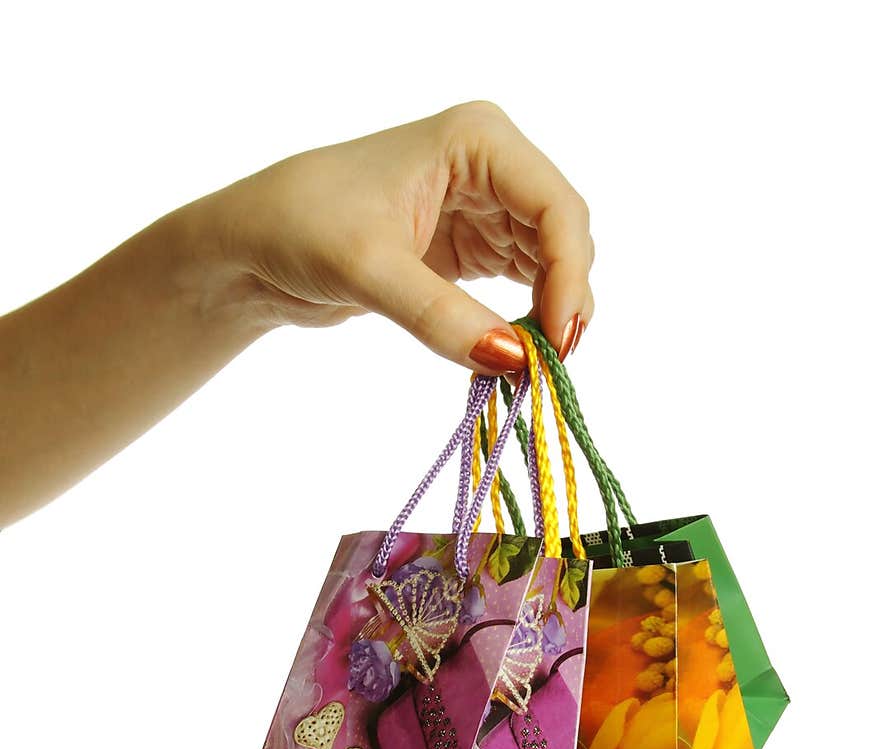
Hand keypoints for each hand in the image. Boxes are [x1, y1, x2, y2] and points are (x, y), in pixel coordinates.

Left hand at [206, 102, 593, 370]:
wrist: (250, 245)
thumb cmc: (298, 227)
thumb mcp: (370, 271)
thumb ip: (443, 316)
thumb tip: (515, 362)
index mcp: (476, 140)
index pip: (556, 207)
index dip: (570, 274)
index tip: (558, 341)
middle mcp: (489, 165)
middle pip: (563, 236)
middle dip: (564, 297)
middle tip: (548, 364)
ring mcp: (482, 206)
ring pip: (549, 263)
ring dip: (548, 313)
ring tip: (531, 366)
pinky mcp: (468, 247)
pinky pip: (521, 284)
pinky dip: (524, 320)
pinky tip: (512, 352)